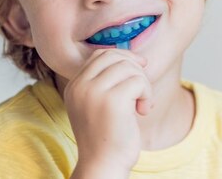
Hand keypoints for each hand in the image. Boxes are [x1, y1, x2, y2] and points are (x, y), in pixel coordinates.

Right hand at [64, 49, 152, 176]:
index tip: (140, 68)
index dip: (123, 56)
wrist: (103, 166)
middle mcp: (80, 86)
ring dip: (143, 84)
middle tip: (142, 91)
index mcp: (74, 86)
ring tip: (142, 104)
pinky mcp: (112, 101)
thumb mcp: (98, 105)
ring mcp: (94, 92)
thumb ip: (106, 82)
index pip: (100, 55)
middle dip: (135, 69)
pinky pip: (138, 82)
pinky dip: (147, 94)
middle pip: (115, 57)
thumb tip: (136, 57)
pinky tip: (143, 111)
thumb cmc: (107, 137)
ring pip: (129, 67)